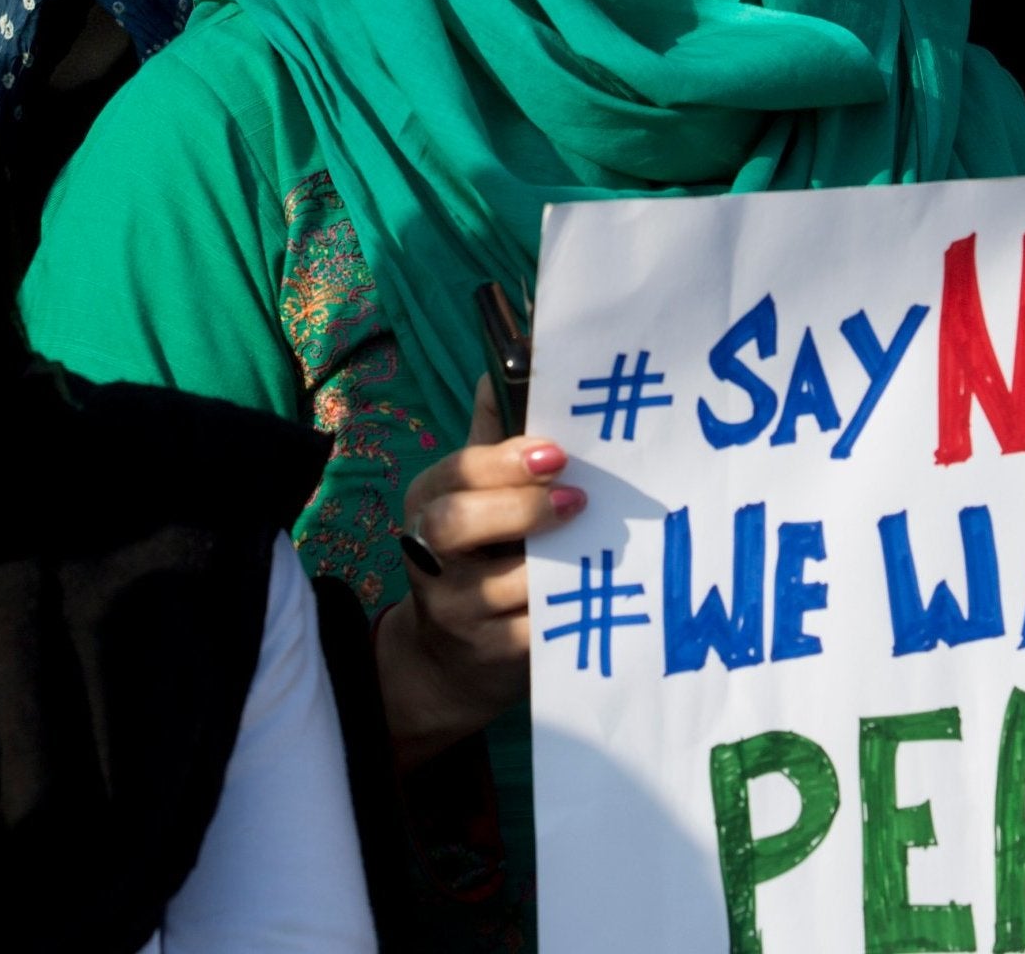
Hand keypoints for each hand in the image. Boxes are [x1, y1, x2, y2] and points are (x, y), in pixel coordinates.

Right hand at [376, 375, 583, 766]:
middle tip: (577, 497)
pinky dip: (562, 611)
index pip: (455, 474)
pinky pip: (528, 632)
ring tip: (596, 544)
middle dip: (518, 506)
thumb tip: (503, 368)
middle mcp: (428, 554)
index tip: (558, 453)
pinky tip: (597, 591)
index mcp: (428, 502)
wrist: (450, 656)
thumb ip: (492, 439)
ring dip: (550, 563)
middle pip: (455, 523)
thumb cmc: (478, 552)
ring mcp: (452, 610)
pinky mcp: (486, 654)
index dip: (504, 461)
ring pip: (494, 585)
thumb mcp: (475, 496)